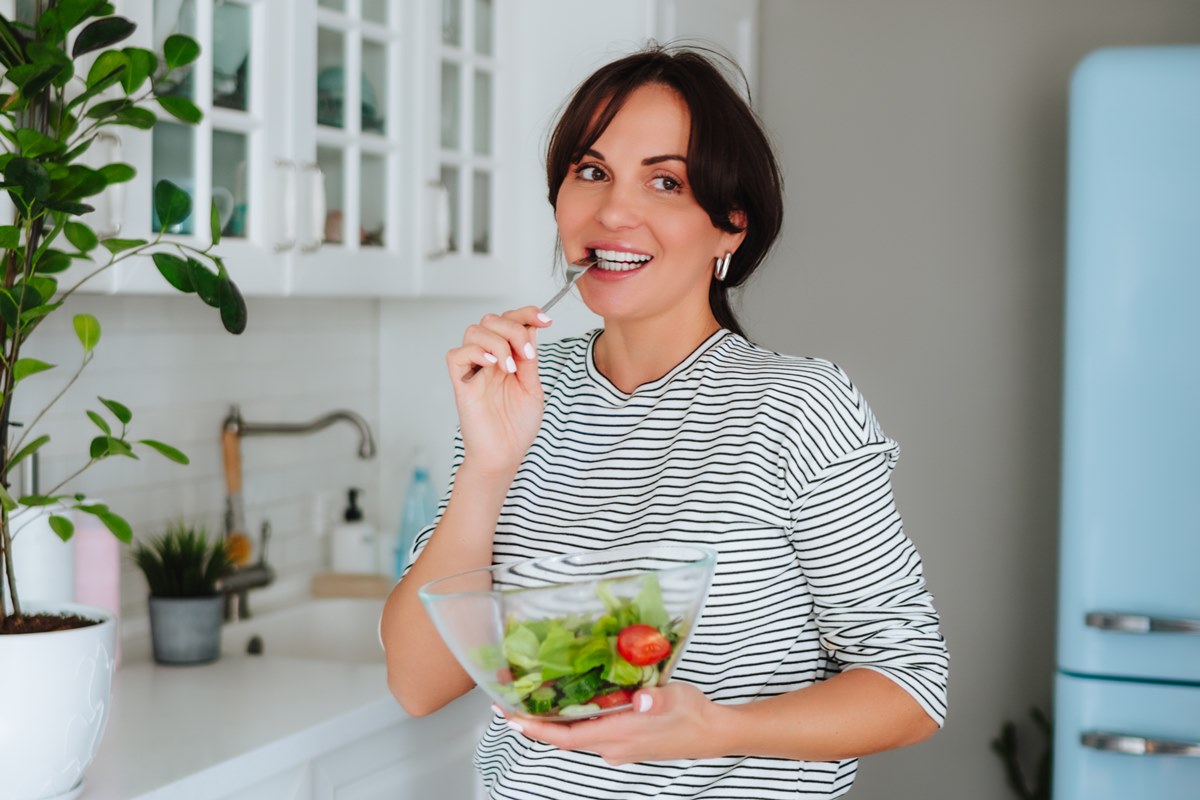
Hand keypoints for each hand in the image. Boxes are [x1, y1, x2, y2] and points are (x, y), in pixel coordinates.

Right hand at [446, 306, 551, 475]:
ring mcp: (474, 370)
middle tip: (527, 353)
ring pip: (474, 330)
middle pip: (491, 319)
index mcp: (507, 357)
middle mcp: (489, 360)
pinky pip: (457, 354)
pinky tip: (493, 365)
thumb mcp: (532, 387)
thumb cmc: (517, 426)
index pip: (510, 321)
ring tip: (510, 367)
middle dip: (514, 328)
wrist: (505, 455)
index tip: (545, 320)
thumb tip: (531, 328)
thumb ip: (529, 358)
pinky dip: (476, 351)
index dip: (526, 314)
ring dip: (498, 341)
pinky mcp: (462, 383)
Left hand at [498, 683, 723, 765]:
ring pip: (577, 735)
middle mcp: (613, 746)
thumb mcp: (675, 698)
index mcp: (619, 735)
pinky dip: (575, 720)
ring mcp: (619, 747)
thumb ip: (654, 701)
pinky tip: (574, 701)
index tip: (510, 717)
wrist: (714, 734)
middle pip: (564, 737)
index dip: (535, 729)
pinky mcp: (625, 743)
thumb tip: (638, 702)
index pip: (566, 737)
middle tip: (511, 701)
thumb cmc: (694, 715)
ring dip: (555, 721)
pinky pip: (591, 733)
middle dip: (536, 722)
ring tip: (535, 697)